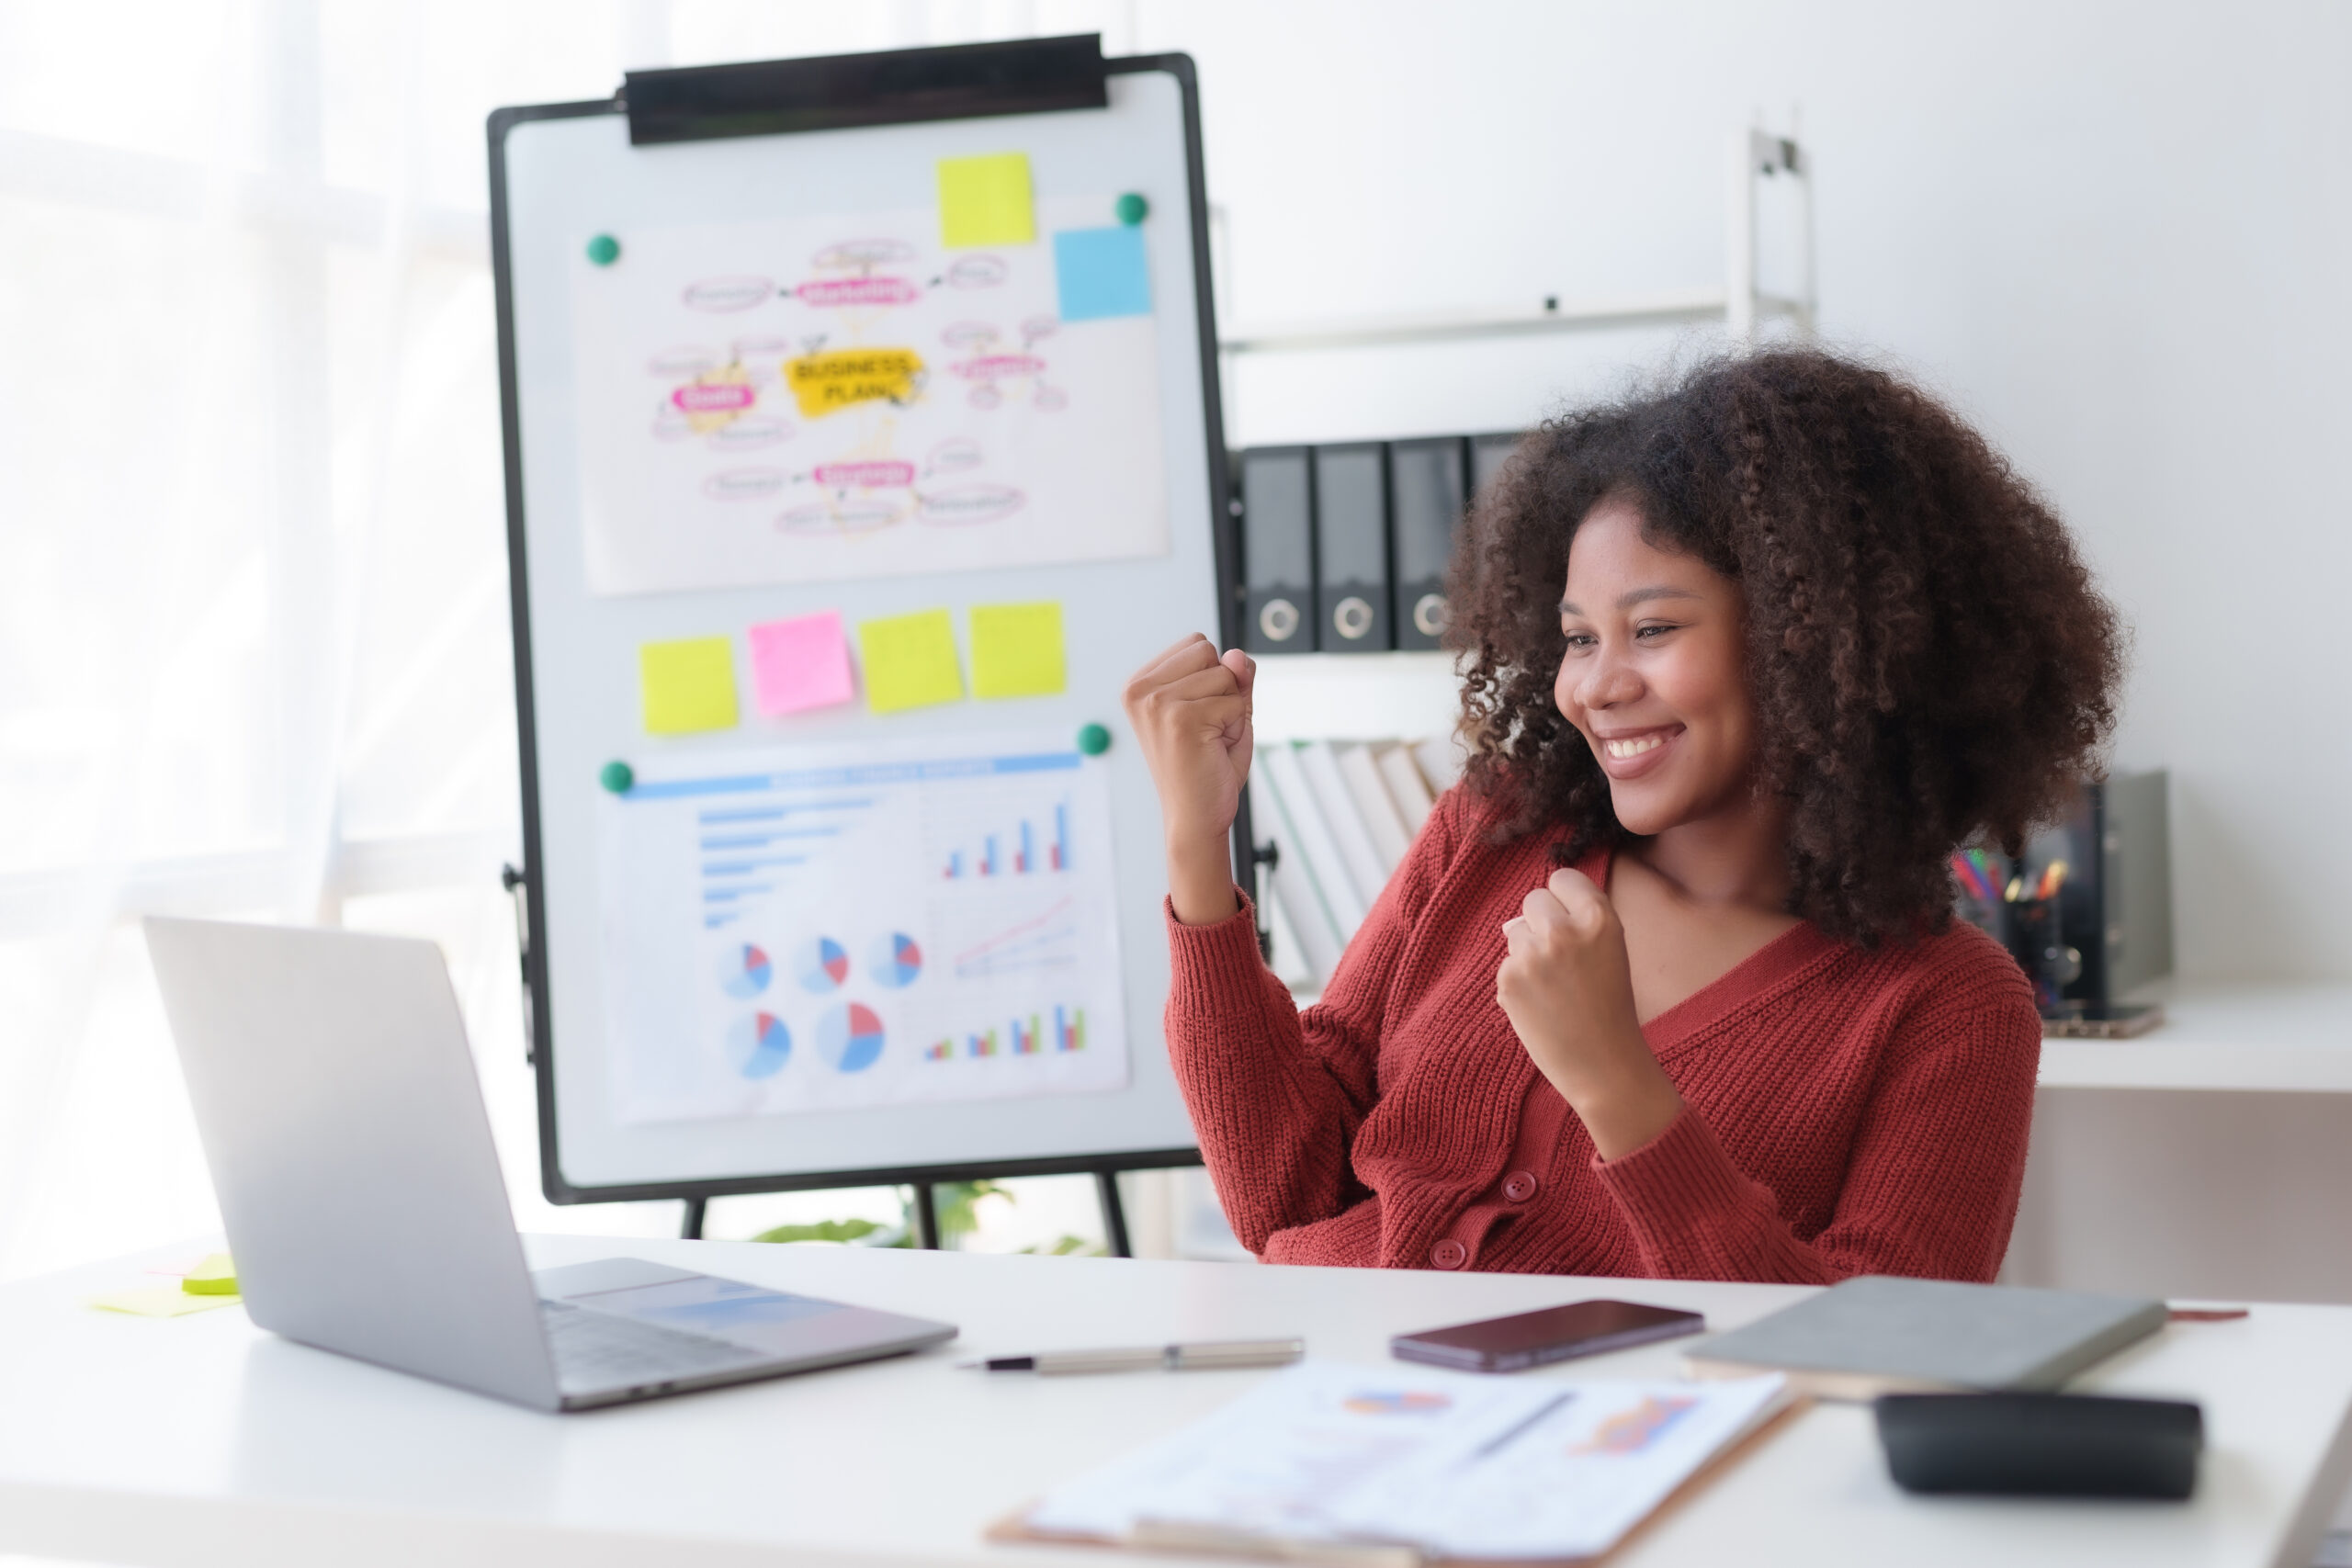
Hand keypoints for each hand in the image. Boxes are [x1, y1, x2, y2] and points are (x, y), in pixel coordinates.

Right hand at [1122, 634, 1254, 924]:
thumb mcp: (1223, 708)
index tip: (1198, 716)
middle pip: (1210, 652)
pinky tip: (1213, 751)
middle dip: (1223, 688)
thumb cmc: (1206, 766)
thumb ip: (1233, 676)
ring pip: (1226, 675)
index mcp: (1140, 683)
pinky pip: (1235, 702)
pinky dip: (1235, 727)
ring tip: (1210, 741)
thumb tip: (1237, 655)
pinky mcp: (1180, 719)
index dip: (1214, 677)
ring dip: (1231, 710)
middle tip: (1207, 730)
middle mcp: (1140, 690)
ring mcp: (1157, 703)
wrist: (1195, 819)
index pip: (1198, 644)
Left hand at [1496, 868, 1682, 1158]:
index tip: (1568, 918)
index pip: (1563, 877)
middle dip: (1540, 922)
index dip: (1563, 898)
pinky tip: (1541, 1006)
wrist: (1605, 1066)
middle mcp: (1565, 930)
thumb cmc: (1610, 1009)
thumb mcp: (1609, 952)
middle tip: (1560, 959)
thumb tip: (1520, 919)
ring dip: (1527, 953)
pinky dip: (1517, 983)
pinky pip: (1506, 965)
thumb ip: (1575, 925)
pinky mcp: (1509, 979)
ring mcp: (1534, 954)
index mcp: (1600, 918)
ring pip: (1515, 932)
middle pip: (1533, 899)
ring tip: (1554, 988)